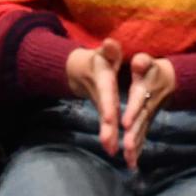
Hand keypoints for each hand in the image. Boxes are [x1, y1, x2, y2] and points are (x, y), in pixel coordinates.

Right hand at [66, 38, 124, 158]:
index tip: (110, 119)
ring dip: (108, 138)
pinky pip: (108, 127)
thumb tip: (110, 43)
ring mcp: (102, 105)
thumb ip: (109, 49)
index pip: (106, 94)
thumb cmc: (99, 60)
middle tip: (109, 145)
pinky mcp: (104, 113)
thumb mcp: (104, 52)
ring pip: (105, 123)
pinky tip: (114, 152)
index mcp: (104, 81)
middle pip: (104, 113)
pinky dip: (110, 139)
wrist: (81, 71)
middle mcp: (102, 96)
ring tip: (112, 152)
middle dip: (107, 129)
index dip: (108, 105)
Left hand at [120, 52, 178, 169]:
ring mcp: (148, 116)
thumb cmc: (153, 69)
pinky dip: (137, 151)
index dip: (134, 110)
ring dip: (136, 146)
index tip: (126, 123)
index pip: (139, 100)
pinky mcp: (147, 123)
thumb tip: (138, 61)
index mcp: (144, 89)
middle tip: (127, 147)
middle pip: (141, 121)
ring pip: (142, 132)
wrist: (170, 80)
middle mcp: (147, 105)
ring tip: (129, 160)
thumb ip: (142, 62)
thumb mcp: (147, 62)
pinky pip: (142, 138)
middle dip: (134, 134)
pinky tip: (131, 164)